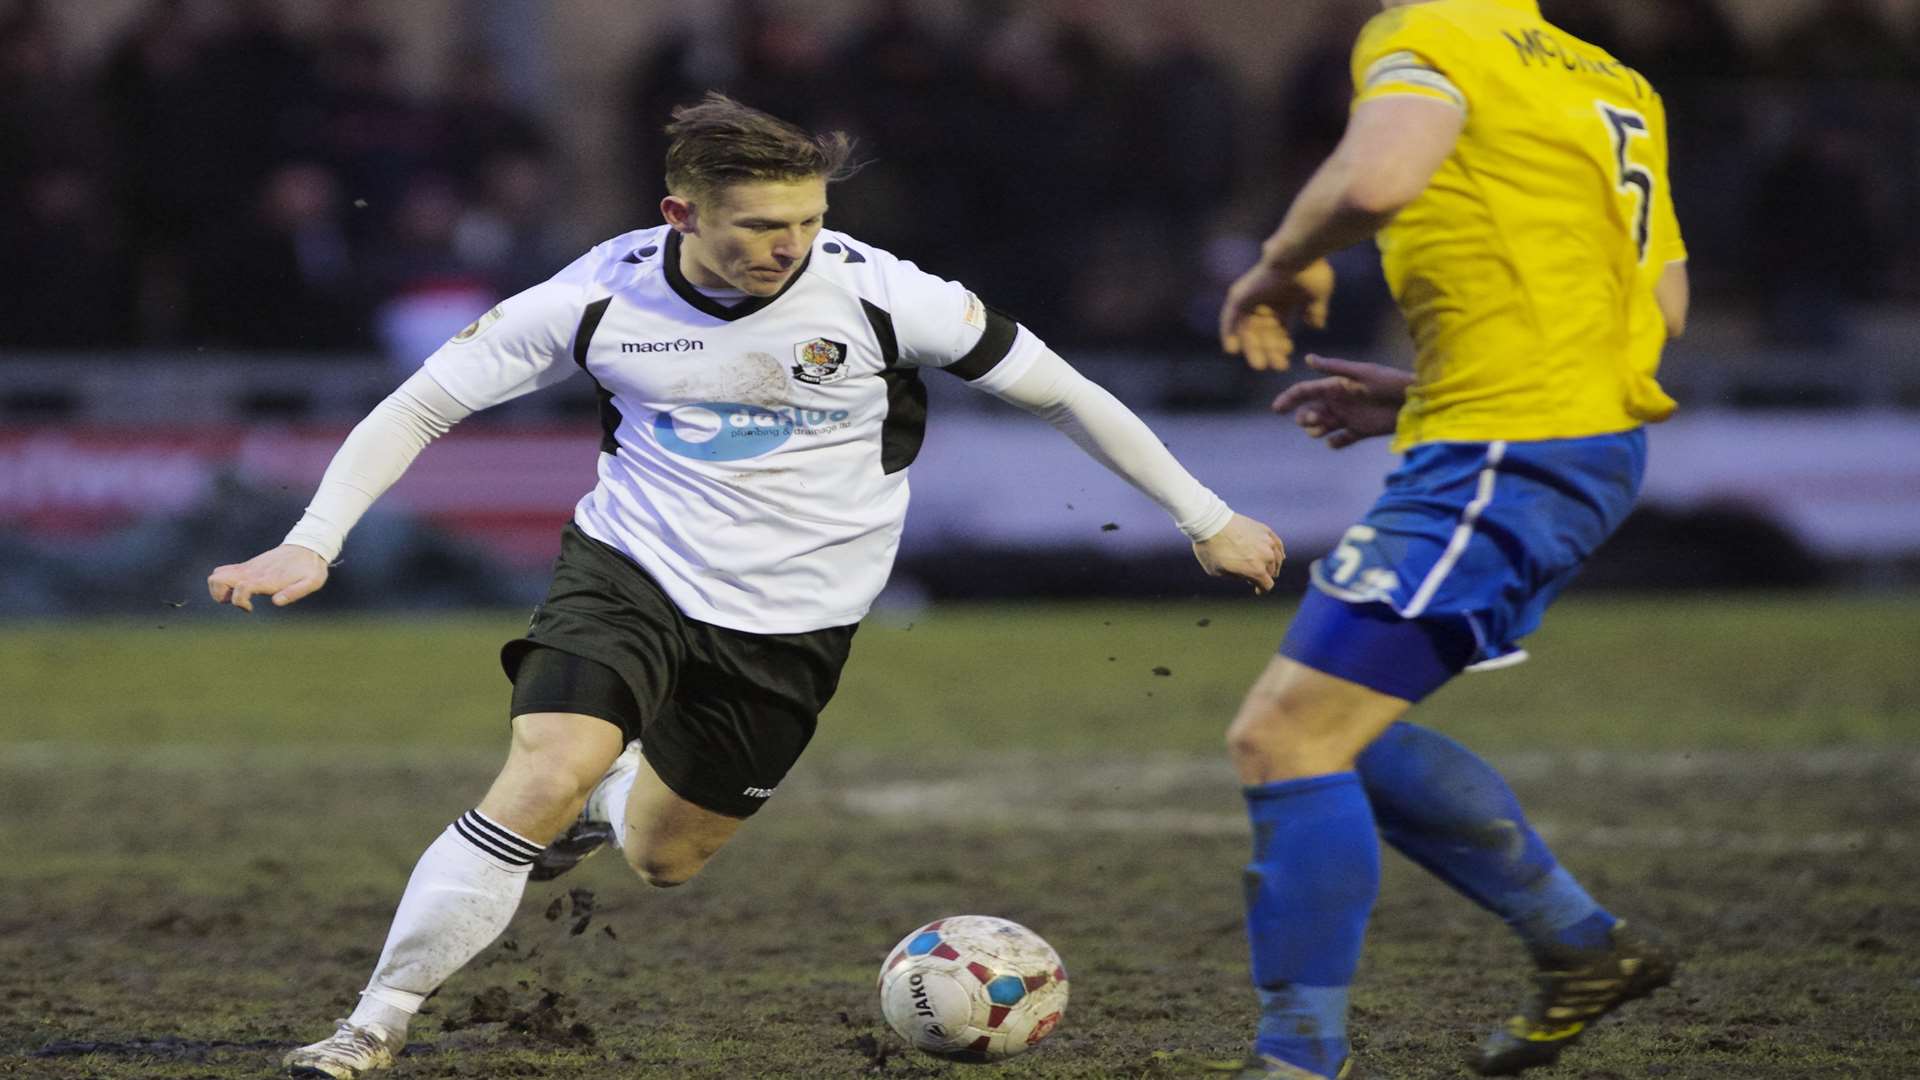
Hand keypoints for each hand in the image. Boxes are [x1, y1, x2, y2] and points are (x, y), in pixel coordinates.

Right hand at [207, 544, 329, 611]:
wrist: (308, 547)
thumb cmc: (311, 568)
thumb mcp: (312, 582)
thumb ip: (295, 592)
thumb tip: (275, 602)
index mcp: (265, 578)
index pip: (241, 588)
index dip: (240, 602)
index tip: (251, 608)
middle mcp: (252, 571)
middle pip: (216, 579)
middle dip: (219, 595)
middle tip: (238, 601)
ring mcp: (248, 567)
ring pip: (216, 575)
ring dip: (219, 589)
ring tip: (237, 597)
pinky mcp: (248, 566)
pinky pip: (224, 571)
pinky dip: (224, 583)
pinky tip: (242, 590)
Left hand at [1193, 513, 1285, 594]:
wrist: (1210, 523)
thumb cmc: (1210, 549)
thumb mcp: (1218, 572)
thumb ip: (1236, 577)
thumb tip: (1245, 575)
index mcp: (1256, 570)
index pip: (1267, 585)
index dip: (1261, 589)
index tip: (1257, 590)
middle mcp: (1266, 557)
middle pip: (1272, 572)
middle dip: (1264, 576)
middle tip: (1255, 576)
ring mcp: (1267, 542)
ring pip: (1277, 558)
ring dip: (1272, 564)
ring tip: (1267, 566)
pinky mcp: (1265, 530)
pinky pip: (1277, 544)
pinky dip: (1277, 551)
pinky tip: (1275, 553)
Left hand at [1219, 258, 1334, 371]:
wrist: (1299, 255)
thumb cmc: (1312, 271)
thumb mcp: (1317, 295)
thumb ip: (1316, 311)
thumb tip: (1316, 326)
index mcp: (1283, 299)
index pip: (1278, 329)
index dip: (1281, 346)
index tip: (1285, 361)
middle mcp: (1266, 299)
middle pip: (1263, 333)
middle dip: (1269, 351)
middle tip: (1274, 367)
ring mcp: (1252, 297)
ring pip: (1248, 329)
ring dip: (1253, 348)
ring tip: (1260, 365)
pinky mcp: (1240, 295)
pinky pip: (1229, 320)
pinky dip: (1228, 334)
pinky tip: (1232, 350)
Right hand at [1270, 353, 1411, 448]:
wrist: (1415, 400)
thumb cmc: (1389, 381)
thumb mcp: (1361, 373)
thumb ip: (1334, 367)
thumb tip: (1307, 358)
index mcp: (1335, 386)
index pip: (1305, 392)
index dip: (1289, 399)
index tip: (1277, 410)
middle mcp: (1339, 401)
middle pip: (1310, 411)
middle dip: (1305, 417)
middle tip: (1314, 419)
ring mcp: (1348, 417)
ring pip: (1322, 427)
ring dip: (1316, 430)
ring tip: (1322, 430)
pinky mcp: (1360, 431)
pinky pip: (1340, 440)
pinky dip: (1335, 443)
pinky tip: (1335, 441)